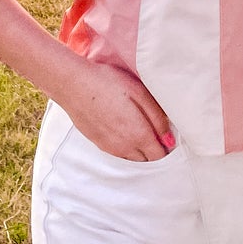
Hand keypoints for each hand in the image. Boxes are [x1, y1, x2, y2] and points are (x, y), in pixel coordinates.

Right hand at [59, 57, 173, 161]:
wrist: (73, 84)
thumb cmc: (108, 83)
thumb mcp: (139, 92)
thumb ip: (157, 117)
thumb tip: (169, 139)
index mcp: (138, 134)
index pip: (160, 155)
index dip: (167, 147)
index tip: (170, 136)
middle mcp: (125, 147)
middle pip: (148, 160)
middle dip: (156, 151)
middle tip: (158, 133)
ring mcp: (110, 148)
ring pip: (133, 159)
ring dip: (141, 151)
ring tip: (141, 131)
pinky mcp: (98, 144)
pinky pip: (119, 154)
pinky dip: (127, 148)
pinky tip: (125, 131)